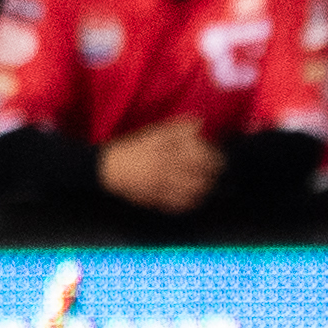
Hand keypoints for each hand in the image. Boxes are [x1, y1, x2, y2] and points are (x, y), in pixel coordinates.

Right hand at [99, 116, 223, 212]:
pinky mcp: (155, 200)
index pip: (200, 156)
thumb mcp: (154, 132)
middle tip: (218, 174)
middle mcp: (166, 169)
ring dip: (204, 190)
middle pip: (200, 175)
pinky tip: (194, 199)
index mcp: (167, 150)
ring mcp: (161, 186)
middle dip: (213, 176)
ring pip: (192, 192)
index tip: (220, 158)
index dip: (214, 158)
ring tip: (208, 186)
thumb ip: (178, 128)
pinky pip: (178, 205)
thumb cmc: (133, 147)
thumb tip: (201, 122)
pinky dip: (190, 203)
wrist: (107, 169)